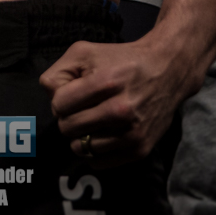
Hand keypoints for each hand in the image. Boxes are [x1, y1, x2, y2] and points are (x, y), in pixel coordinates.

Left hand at [39, 38, 187, 168]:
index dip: (60, 99)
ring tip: (92, 120)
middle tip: (80, 108)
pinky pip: (98, 162)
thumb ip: (59, 71)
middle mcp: (120, 110)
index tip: (71, 94)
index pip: (59, 104)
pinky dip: (94, 151)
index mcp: (105, 82)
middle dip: (68, 117)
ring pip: (81, 147)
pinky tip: (101, 133)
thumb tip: (50, 96)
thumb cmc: (119, 59)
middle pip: (67, 127)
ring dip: (80, 135)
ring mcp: (131, 133)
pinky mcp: (140, 150)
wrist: (165, 71)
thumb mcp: (84, 52)